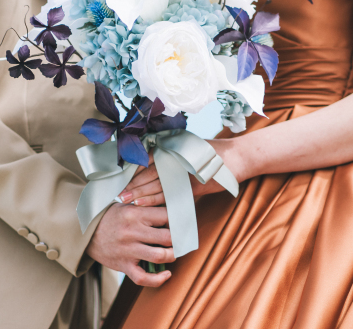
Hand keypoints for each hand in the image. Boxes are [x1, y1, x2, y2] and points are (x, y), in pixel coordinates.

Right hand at [86, 203, 174, 286]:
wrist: (85, 233)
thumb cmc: (110, 217)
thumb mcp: (125, 204)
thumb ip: (145, 206)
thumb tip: (170, 207)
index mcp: (134, 213)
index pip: (165, 215)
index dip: (177, 219)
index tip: (181, 221)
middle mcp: (132, 232)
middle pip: (167, 237)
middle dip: (178, 239)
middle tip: (181, 238)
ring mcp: (128, 250)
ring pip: (159, 256)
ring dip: (172, 255)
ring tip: (174, 252)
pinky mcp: (123, 265)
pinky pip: (143, 278)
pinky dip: (158, 279)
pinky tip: (166, 274)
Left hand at [118, 139, 243, 206]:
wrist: (237, 157)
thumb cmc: (213, 153)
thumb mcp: (190, 148)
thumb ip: (173, 152)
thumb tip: (154, 157)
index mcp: (173, 150)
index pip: (147, 160)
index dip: (133, 170)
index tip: (119, 177)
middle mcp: (176, 160)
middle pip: (148, 174)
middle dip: (132, 184)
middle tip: (116, 193)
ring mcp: (183, 173)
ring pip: (156, 185)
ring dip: (139, 193)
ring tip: (124, 200)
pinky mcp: (191, 186)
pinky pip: (169, 194)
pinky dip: (155, 199)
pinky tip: (143, 204)